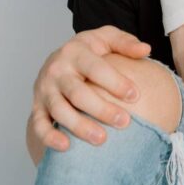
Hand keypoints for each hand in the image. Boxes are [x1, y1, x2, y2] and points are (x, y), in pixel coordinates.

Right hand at [29, 26, 151, 153]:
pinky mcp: (37, 106)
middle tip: (124, 122)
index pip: (96, 68)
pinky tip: (66, 146)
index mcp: (75, 51)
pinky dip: (50, 137)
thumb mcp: (106, 38)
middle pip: (78, 93)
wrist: (58, 58)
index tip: (135, 96)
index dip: (115, 82)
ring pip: (60, 111)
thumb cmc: (88, 50)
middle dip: (101, 109)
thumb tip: (146, 49)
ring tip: (102, 139)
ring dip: (80, 126)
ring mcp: (45, 89)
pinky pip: (39, 124)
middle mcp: (57, 70)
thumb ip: (125, 42)